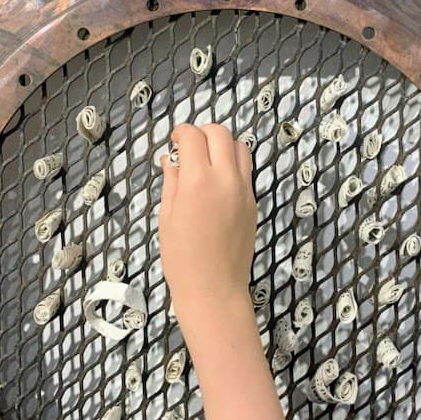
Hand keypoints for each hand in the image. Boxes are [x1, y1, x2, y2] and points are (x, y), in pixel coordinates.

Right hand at [158, 123, 256, 315]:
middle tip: (189, 146)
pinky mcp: (253, 202)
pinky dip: (232, 164)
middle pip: (220, 133)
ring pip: (240, 147)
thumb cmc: (182, 257)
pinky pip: (246, 170)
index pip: (192, 136)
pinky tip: (217, 180)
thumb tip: (169, 159)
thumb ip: (172, 181)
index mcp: (197, 180)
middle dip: (202, 132)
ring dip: (223, 144)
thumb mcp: (167, 216)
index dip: (181, 132)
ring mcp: (244, 189)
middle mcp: (225, 178)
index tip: (174, 141)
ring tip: (207, 159)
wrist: (214, 288)